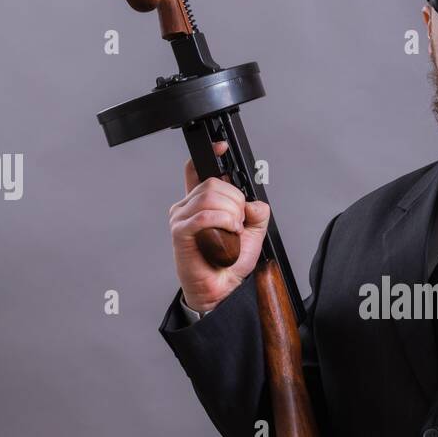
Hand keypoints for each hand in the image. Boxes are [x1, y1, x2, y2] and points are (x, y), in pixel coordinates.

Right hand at [169, 139, 270, 313]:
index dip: (210, 155)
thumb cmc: (229, 263)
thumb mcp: (252, 233)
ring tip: (234, 231)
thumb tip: (254, 202)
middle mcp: (187, 206)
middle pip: (214, 182)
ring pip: (211, 196)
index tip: (222, 147)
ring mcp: (181, 217)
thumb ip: (257, 214)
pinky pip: (205, 215)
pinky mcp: (180, 232)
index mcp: (200, 202)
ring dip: (231, 213)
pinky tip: (229, 234)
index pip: (196, 169)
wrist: (220, 289)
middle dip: (236, 200)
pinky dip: (224, 222)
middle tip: (239, 222)